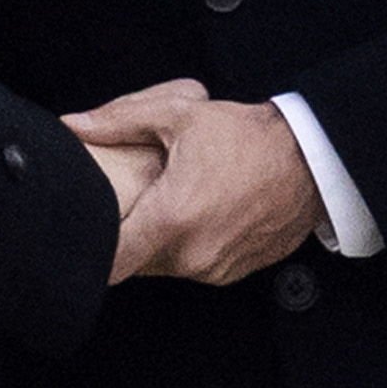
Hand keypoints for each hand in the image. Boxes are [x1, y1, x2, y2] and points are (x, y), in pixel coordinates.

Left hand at [68, 81, 317, 284]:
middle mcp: (193, 254)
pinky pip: (197, 266)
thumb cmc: (249, 137)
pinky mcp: (235, 272)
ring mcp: (217, 268)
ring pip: (166, 265)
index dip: (96, 248)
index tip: (94, 230)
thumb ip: (118, 121)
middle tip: (140, 201)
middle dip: (131, 236)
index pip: (112, 262)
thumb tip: (74, 125)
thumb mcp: (179, 115)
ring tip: (177, 202)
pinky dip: (192, 247)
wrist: (313, 160)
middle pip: (136, 262)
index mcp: (173, 219)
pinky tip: (204, 213)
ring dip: (162, 242)